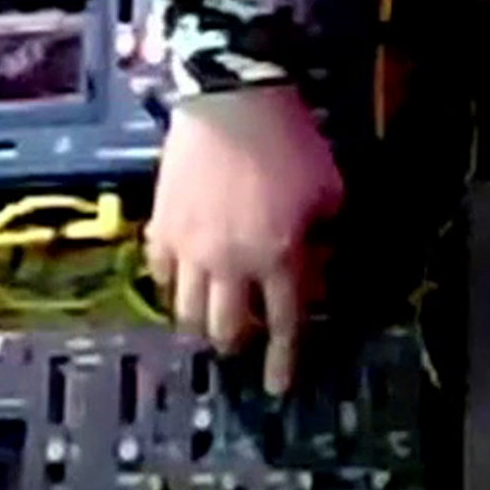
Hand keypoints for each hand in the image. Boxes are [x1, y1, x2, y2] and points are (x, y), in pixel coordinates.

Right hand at [146, 84, 344, 393]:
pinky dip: (172, 283)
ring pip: (186, 310)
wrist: (233, 101)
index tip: (279, 388)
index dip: (284, 360)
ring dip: (202, 321)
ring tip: (212, 316)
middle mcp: (231, 263)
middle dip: (238, 345)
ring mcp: (189, 247)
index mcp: (279, 257)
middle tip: (245, 341)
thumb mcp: (328, 192)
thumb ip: (324, 238)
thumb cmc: (290, 142)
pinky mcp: (160, 225)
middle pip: (227, 329)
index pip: (285, 324)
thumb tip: (314, 270)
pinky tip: (183, 278)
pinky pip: (160, 272)